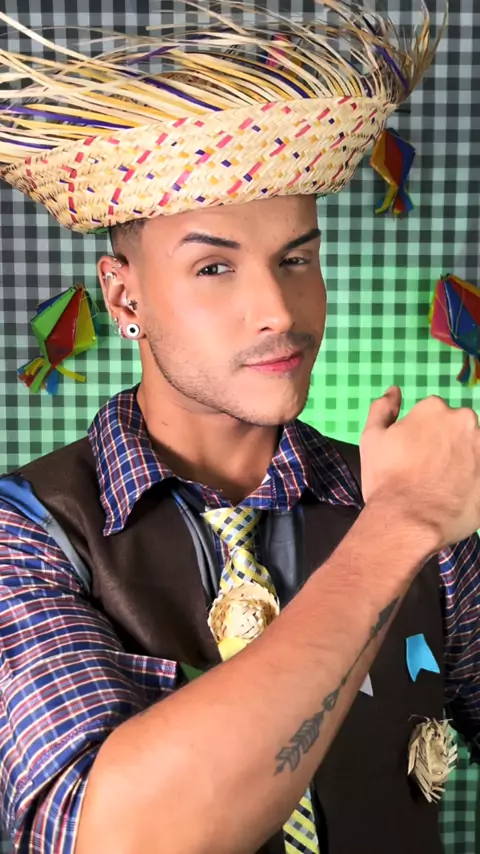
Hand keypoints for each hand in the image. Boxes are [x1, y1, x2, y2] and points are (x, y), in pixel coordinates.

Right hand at [360, 387, 479, 549]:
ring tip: (445, 485)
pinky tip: (458, 494)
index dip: (421, 435)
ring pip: (473, 449)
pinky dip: (472, 479)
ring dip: (464, 461)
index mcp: (433, 409)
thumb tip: (394, 391)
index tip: (413, 454)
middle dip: (446, 444)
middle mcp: (464, 422)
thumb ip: (382, 409)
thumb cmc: (386, 479)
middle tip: (429, 471)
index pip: (432, 414)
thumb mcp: (371, 439)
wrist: (409, 521)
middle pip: (457, 428)